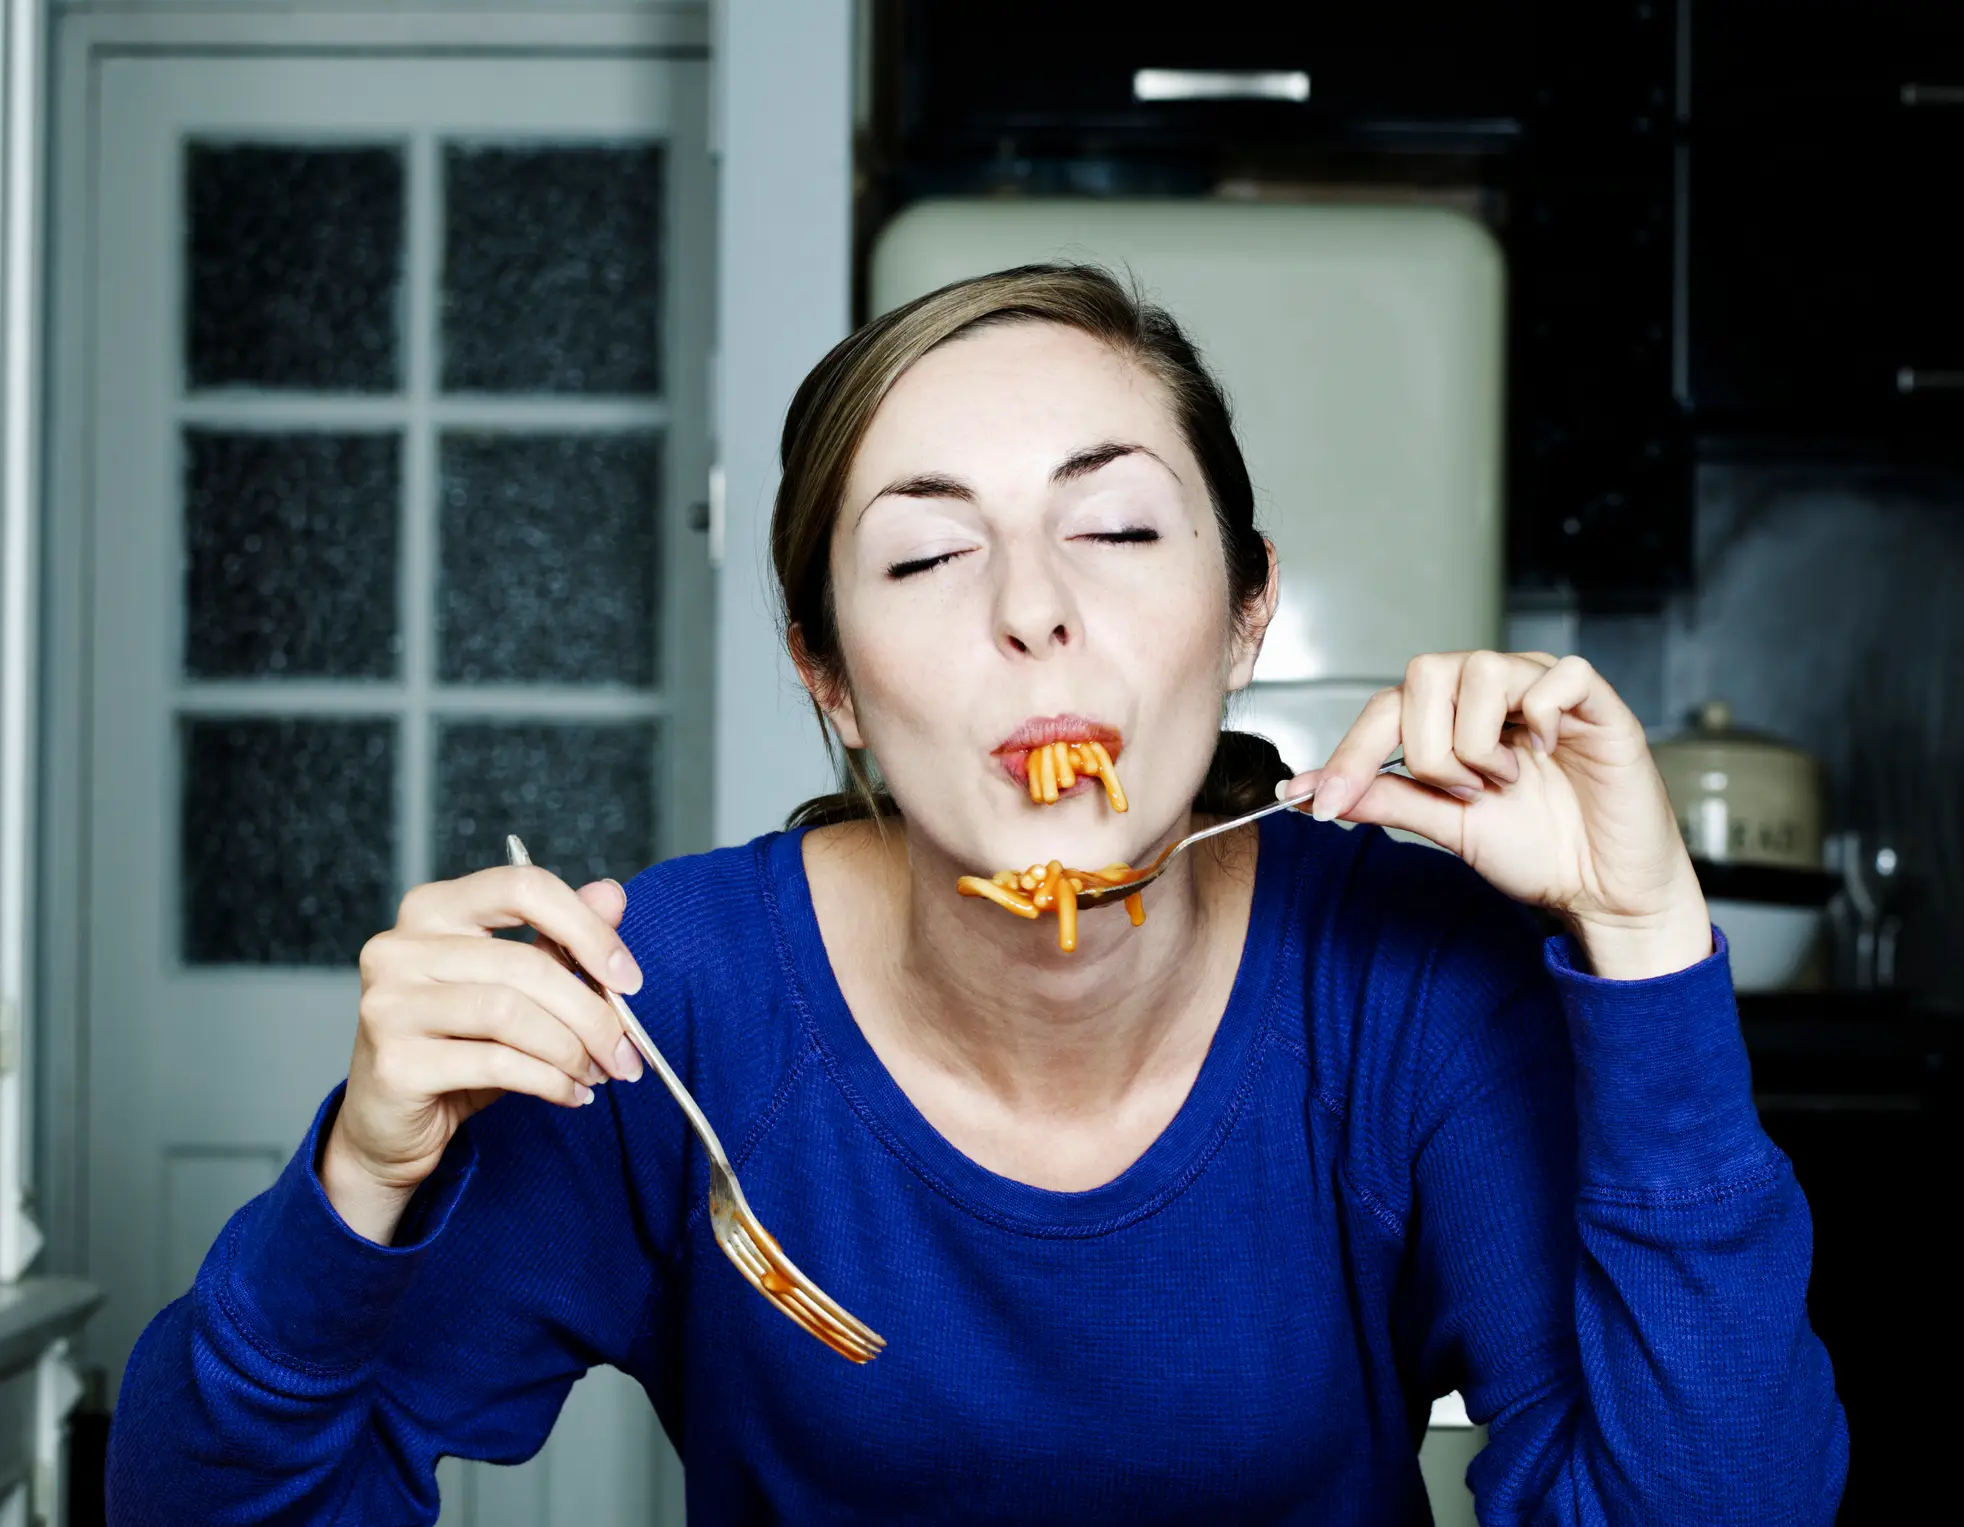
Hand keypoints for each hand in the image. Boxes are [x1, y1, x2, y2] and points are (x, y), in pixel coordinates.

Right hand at [321, 866, 645, 1243]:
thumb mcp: (515, 986)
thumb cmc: (456, 1045)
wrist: (390, 1121)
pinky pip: (496, 1063)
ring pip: (511, 1013)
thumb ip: (559, 939)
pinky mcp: (395, 1062)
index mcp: (433, 909)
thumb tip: (611, 895)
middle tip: (626, 1050)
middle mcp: (400, 946)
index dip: (588, 929)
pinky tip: (571, 1093)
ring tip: (598, 1072)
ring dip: (571, 1049)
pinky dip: (548, 1081)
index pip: (522, 887)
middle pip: (525, 964)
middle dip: (592, 1012)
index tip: (629, 978)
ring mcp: (390, 1004)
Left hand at [1282, 651, 1712, 981]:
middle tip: (1463, 793)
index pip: (1388, 705)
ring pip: (1482, 669)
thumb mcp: (1445, 826)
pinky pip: (1559, 675)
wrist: (1603, 892)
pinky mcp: (1598, 704)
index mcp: (1455, 717)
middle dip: (1428, 747)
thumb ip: (1385, 798)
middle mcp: (1496, 694)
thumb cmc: (1537, 851)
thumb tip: (1308, 790)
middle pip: (1426, 672)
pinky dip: (1542, 716)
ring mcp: (1546, 693)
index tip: (1325, 803)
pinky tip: (1546, 754)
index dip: (1352, 752)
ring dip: (1480, 741)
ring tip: (1505, 781)